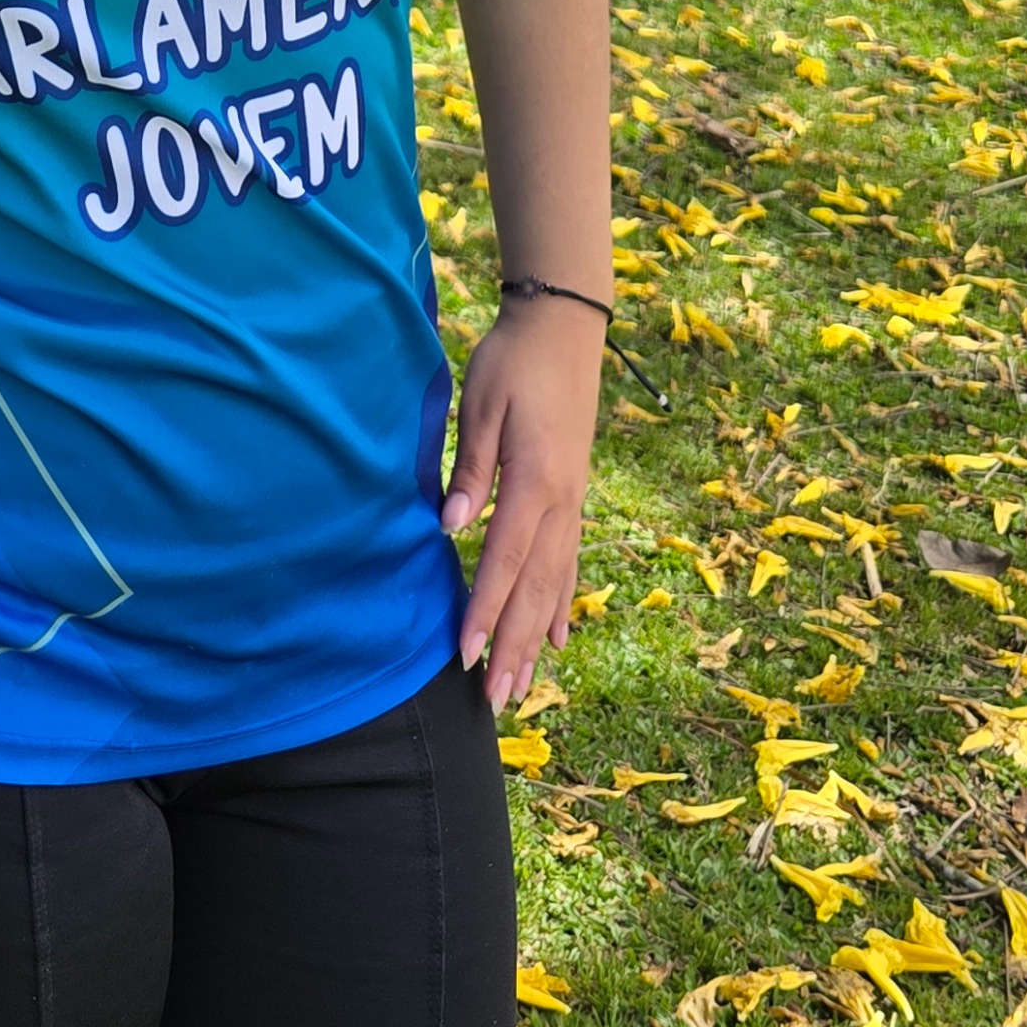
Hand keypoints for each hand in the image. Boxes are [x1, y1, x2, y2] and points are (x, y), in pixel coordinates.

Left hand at [441, 296, 601, 707]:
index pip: (505, 557)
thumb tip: (450, 526)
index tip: (466, 652)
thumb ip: (470, 468)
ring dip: (537, 639)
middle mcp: (563, 501)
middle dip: (514, 645)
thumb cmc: (514, 360)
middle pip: (536, 587)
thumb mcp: (482, 403)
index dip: (485, 608)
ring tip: (522, 687)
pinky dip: (563, 604)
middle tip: (495, 699)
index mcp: (536, 479)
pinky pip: (571, 563)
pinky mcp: (576, 497)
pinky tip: (559, 639)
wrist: (564, 327)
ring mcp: (574, 502)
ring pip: (556, 584)